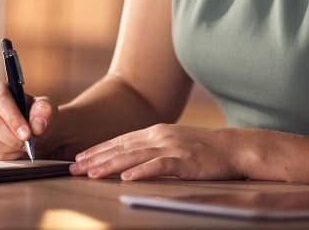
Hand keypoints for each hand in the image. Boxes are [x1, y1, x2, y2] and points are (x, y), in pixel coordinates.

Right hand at [0, 81, 55, 159]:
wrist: (31, 130)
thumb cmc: (34, 115)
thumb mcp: (43, 108)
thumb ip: (43, 111)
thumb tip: (37, 125)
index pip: (0, 100)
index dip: (13, 118)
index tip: (26, 133)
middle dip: (11, 136)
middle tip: (26, 143)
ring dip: (9, 146)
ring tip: (23, 145)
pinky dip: (5, 154)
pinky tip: (14, 149)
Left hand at [69, 124, 243, 180]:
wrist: (233, 148)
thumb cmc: (202, 149)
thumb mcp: (172, 142)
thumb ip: (151, 147)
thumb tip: (126, 159)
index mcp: (155, 131)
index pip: (120, 140)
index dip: (98, 149)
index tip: (79, 158)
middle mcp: (160, 136)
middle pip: (122, 147)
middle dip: (97, 158)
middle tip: (75, 168)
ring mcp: (172, 147)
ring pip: (135, 156)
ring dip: (111, 165)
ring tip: (92, 173)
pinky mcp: (185, 161)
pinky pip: (160, 166)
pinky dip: (142, 171)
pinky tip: (128, 178)